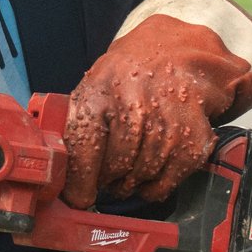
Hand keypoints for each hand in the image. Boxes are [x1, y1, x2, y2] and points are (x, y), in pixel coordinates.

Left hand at [63, 0, 251, 208]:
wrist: (183, 54)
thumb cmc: (132, 74)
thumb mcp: (96, 84)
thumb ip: (78, 122)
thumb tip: (60, 169)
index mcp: (102, 90)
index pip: (85, 146)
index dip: (80, 180)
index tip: (78, 197)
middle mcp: (136, 105)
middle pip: (113, 167)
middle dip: (105, 181)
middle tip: (104, 180)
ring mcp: (167, 123)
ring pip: (138, 177)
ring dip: (129, 183)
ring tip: (126, 172)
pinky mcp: (191, 140)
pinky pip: (164, 183)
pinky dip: (153, 187)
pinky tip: (148, 173)